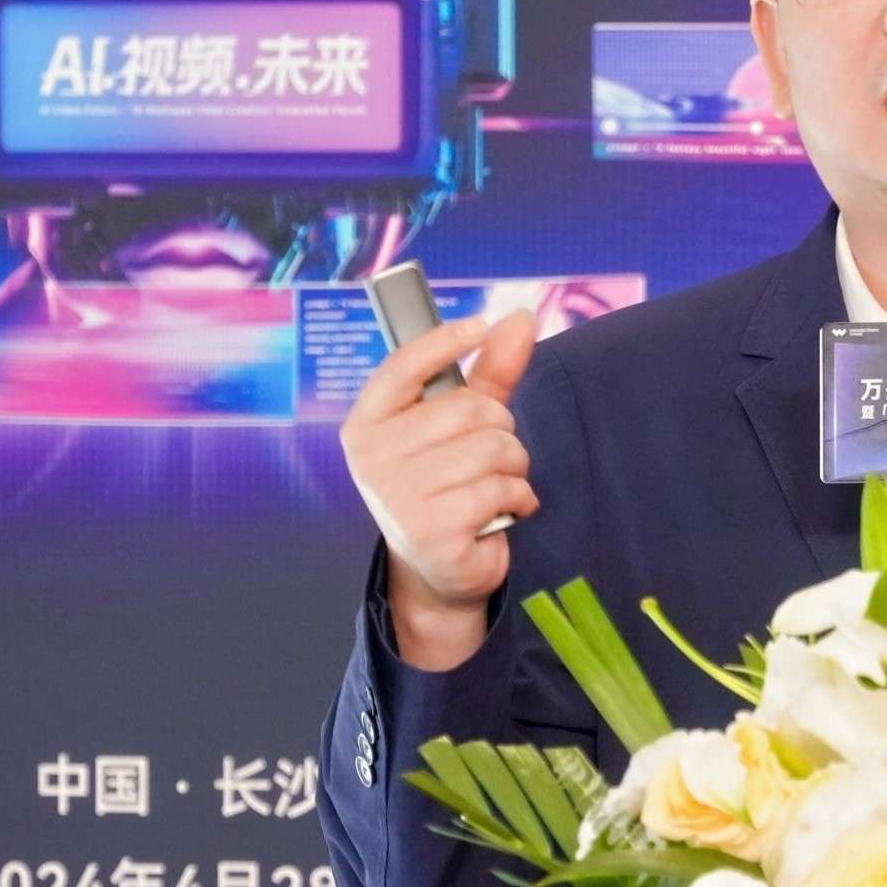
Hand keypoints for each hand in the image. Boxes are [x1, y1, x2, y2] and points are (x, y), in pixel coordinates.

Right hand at [344, 307, 538, 671]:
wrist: (440, 569)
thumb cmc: (448, 485)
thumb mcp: (463, 426)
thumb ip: (489, 373)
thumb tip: (519, 316)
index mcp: (367, 424)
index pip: (403, 366)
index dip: (444, 342)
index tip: (479, 325)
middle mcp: (373, 457)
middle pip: (469, 409)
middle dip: (501, 430)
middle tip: (492, 458)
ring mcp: (398, 496)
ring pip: (492, 448)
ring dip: (514, 466)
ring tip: (497, 487)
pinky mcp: (431, 530)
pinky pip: (500, 489)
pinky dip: (517, 499)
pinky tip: (501, 514)